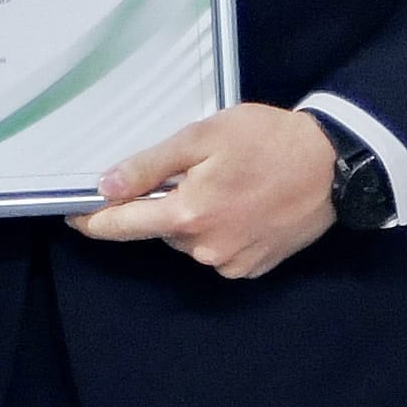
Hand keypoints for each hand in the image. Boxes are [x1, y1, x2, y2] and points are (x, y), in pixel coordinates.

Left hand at [72, 105, 337, 282]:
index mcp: (187, 215)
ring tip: (227, 184)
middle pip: (160, 229)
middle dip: (163, 204)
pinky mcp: (253, 269)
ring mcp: (230, 264)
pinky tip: (243, 206)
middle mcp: (203, 249)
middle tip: (194, 171)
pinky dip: (219, 231)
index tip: (72, 215)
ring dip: (194, 218)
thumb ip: (150, 166)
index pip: (123, 226)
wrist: (334, 166)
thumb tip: (104, 187)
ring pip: (189, 241)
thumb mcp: (203, 137)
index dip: (94, 220)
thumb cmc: (267, 140)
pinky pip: (218, 251)